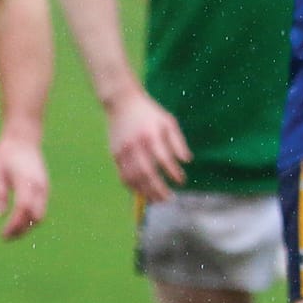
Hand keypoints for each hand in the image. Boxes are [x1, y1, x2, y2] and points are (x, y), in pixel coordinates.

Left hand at [0, 132, 48, 240]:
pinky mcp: (44, 190)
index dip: (14, 224)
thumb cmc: (6, 154)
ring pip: (40, 215)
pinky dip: (30, 219)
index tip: (2, 234)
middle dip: (22, 230)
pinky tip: (17, 222)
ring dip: (27, 227)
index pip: (23, 209)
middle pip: (35, 217)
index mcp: (26, 181)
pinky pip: (40, 209)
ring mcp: (44, 189)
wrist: (24, 139)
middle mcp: (39, 187)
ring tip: (10, 232)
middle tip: (5, 237)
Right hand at [106, 85, 188, 202]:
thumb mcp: (168, 121)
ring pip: (133, 178)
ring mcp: (123, 151)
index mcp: (151, 135)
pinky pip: (123, 175)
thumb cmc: (149, 113)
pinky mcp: (115, 154)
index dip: (173, 172)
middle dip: (158, 189)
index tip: (181, 181)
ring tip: (156, 200)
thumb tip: (187, 161)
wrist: (122, 102)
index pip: (164, 159)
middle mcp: (136, 145)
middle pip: (146, 173)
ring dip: (145, 192)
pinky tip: (141, 192)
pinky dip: (132, 187)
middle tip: (169, 199)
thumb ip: (178, 141)